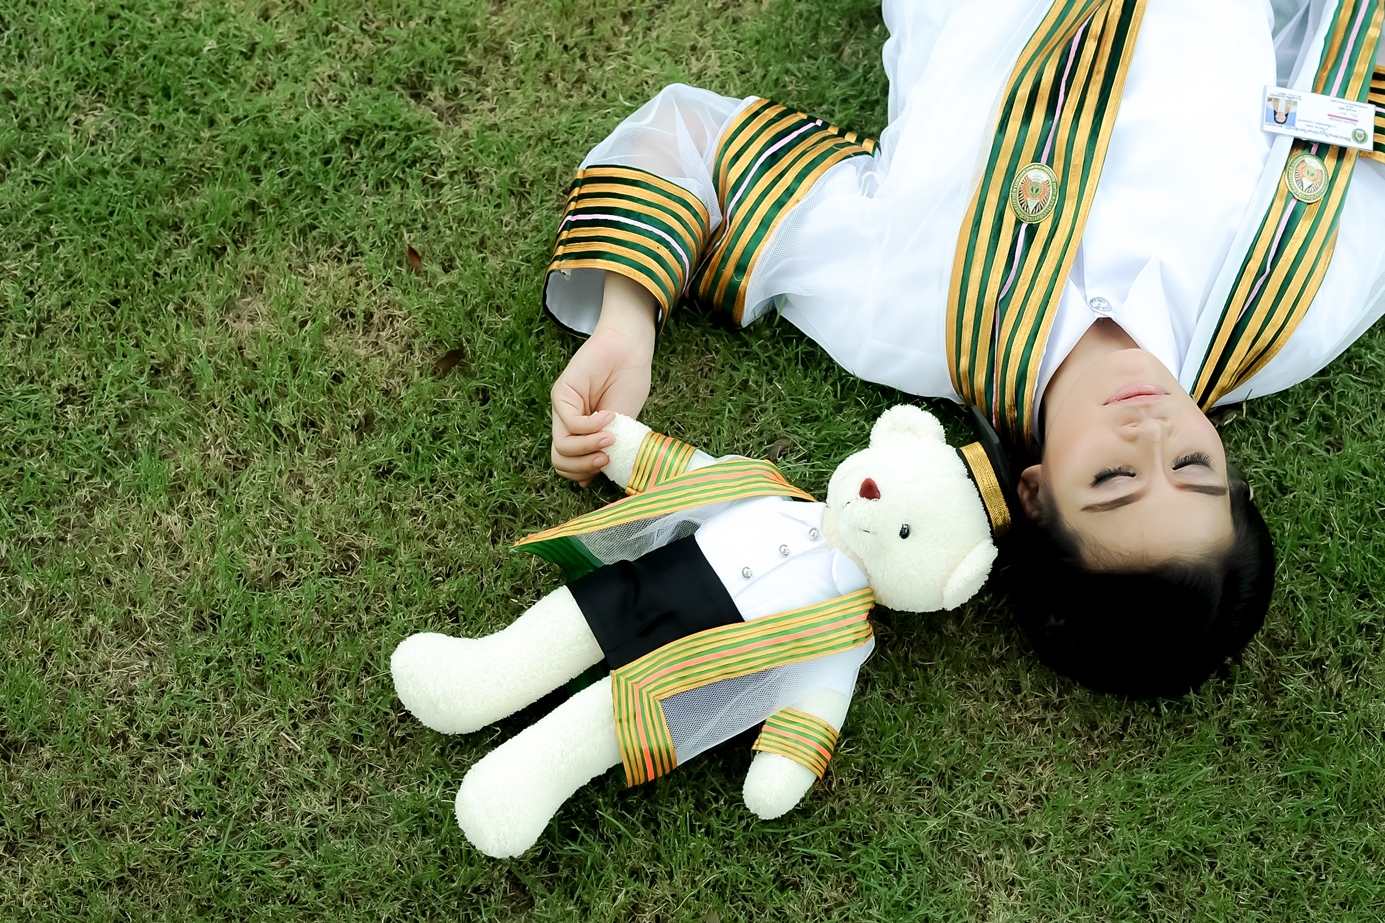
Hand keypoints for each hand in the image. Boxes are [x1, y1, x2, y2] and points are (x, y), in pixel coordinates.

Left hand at [550, 274, 656, 484]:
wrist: (630, 351)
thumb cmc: (629, 383)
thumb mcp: (621, 426)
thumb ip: (605, 448)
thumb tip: (588, 480)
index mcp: (580, 433)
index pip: (567, 465)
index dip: (584, 473)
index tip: (608, 464)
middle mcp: (566, 422)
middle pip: (560, 461)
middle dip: (584, 467)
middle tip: (607, 458)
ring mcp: (561, 408)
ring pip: (562, 446)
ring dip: (589, 447)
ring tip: (610, 438)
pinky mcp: (561, 393)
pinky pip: (572, 423)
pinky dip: (592, 426)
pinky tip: (610, 416)